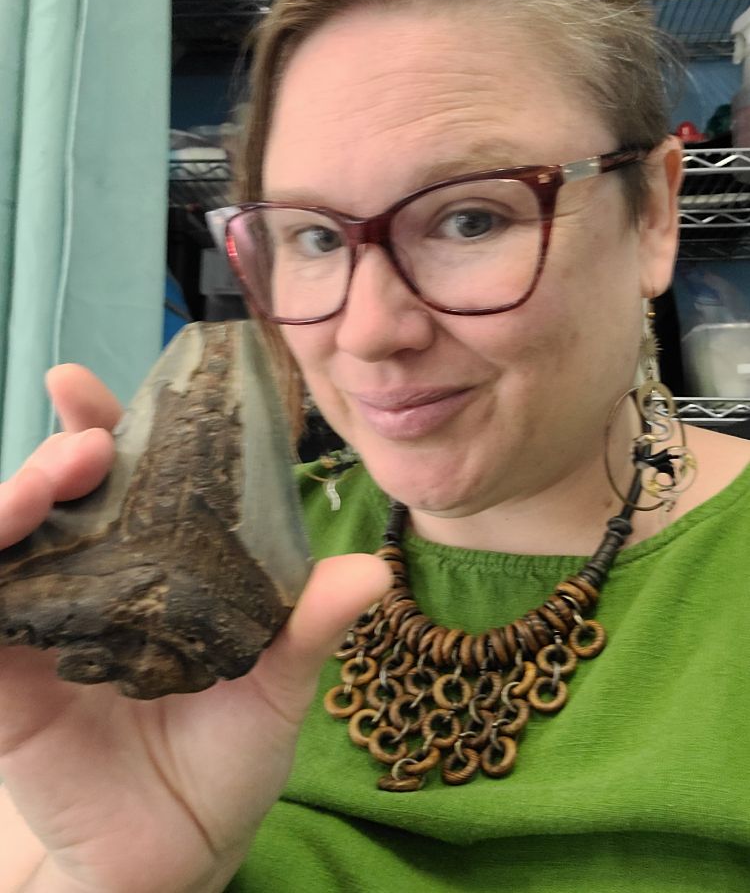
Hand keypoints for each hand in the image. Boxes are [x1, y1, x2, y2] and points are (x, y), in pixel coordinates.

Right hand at [0, 365, 389, 892]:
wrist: (180, 855)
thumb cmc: (229, 760)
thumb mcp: (278, 688)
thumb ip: (309, 627)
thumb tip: (372, 571)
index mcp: (153, 564)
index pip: (121, 476)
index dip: (102, 426)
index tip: (90, 388)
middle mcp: (91, 580)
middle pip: (57, 492)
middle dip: (61, 451)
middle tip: (87, 440)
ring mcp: (39, 626)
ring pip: (6, 538)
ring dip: (13, 498)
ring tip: (46, 486)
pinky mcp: (3, 685)